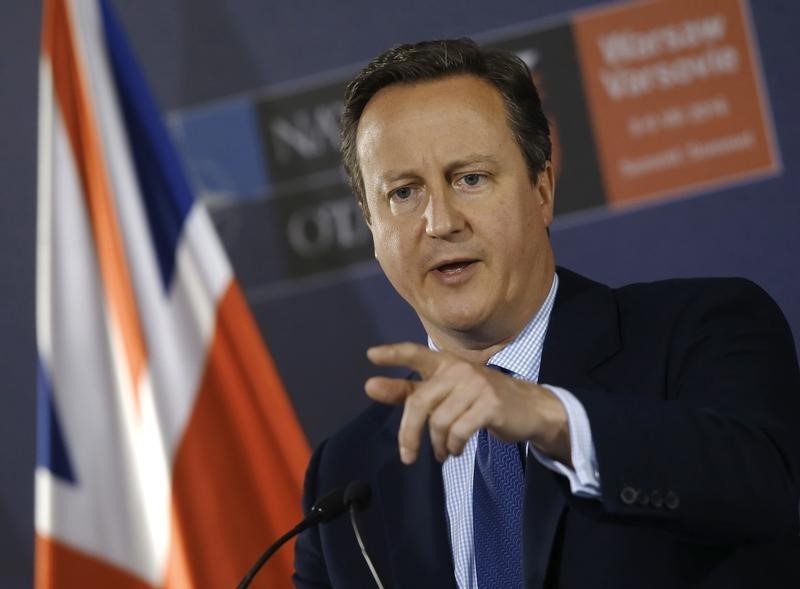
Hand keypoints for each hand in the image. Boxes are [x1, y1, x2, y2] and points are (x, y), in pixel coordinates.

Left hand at [365, 342, 570, 464]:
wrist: (528, 409)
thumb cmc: (480, 401)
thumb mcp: (445, 394)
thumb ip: (408, 391)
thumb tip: (369, 386)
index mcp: (445, 363)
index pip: (415, 353)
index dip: (394, 354)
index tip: (370, 356)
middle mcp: (458, 369)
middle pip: (420, 401)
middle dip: (408, 433)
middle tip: (407, 456)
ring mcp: (475, 385)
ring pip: (439, 421)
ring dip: (438, 444)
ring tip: (444, 452)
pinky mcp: (489, 404)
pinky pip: (458, 431)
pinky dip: (453, 446)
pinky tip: (456, 450)